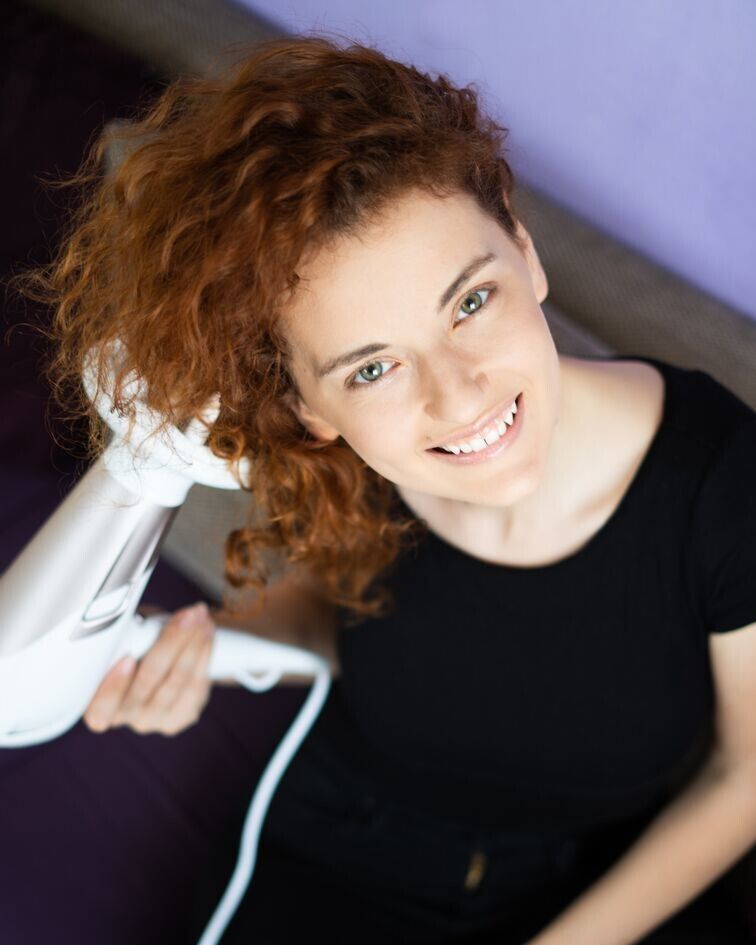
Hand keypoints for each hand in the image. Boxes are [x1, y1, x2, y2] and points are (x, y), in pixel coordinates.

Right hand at [83, 602, 215, 735]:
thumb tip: (132, 613)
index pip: (101, 707)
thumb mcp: (116, 639)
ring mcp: (154, 719)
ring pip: (178, 679)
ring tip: (200, 617)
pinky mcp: (182, 715)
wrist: (152, 663)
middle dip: (172, 642)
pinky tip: (206, 632)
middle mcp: (124, 716)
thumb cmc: (128, 646)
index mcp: (97, 706)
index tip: (128, 658)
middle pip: (149, 680)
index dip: (115, 685)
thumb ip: (119, 636)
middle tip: (187, 617)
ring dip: (193, 643)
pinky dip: (204, 653)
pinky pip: (197, 684)